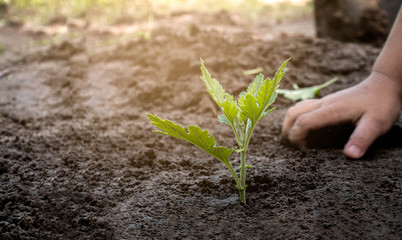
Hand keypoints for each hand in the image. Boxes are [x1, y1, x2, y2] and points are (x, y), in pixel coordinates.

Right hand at [281, 72, 401, 158]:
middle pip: (294, 113)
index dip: (296, 136)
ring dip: (290, 123)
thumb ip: (362, 139)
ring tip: (295, 139)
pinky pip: (304, 108)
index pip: (303, 121)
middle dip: (287, 130)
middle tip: (292, 147)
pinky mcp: (327, 102)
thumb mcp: (377, 124)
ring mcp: (324, 101)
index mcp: (332, 110)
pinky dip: (298, 118)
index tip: (300, 150)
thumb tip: (350, 156)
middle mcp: (324, 104)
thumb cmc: (382, 103)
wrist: (385, 84)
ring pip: (297, 108)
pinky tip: (306, 128)